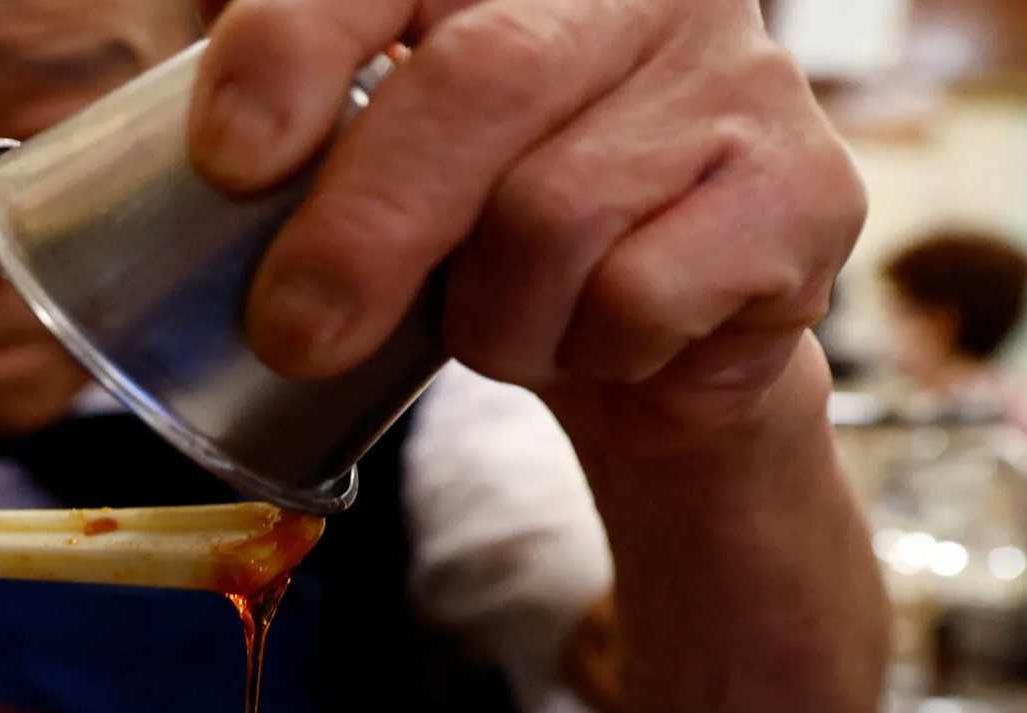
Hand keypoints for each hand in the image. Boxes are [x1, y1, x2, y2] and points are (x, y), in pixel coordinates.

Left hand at [190, 0, 864, 439]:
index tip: (231, 157)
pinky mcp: (804, 191)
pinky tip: (604, 338)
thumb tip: (222, 168)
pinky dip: (587, 352)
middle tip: (294, 330)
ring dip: (491, 321)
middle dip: (366, 226)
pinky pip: (638, 298)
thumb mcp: (389, 166)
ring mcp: (739, 74)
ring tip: (501, 325)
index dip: (297, 46)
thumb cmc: (494, 233)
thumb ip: (315, 138)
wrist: (652, 340)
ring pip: (553, 217)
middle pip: (480, 78)